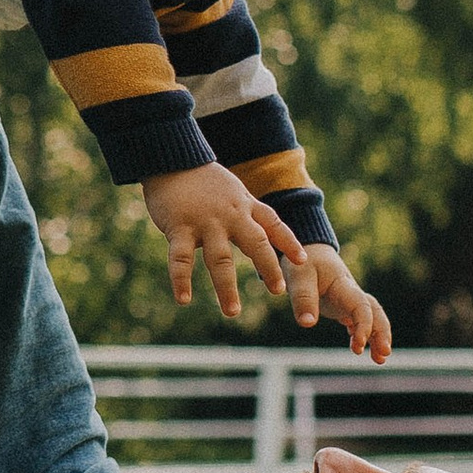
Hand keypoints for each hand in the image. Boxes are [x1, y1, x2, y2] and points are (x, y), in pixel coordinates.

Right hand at [142, 163, 307, 319]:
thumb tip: (261, 238)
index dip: (288, 241)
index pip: (273, 223)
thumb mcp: (232, 192)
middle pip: (255, 243)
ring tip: (232, 312)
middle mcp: (230, 214)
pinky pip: (181, 258)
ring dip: (226, 287)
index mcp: (243, 205)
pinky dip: (181, 280)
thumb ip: (246, 213)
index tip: (302, 260)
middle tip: (278, 291)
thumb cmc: (202, 181)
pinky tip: (183, 300)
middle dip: (268, 267)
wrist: (170, 160)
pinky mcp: (179, 227)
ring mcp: (205, 222)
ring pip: (220, 259)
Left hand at [299, 244, 393, 364]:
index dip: (364, 326)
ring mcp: (349, 299)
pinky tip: (359, 349)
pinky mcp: (343, 305)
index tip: (358, 346)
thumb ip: (303, 299)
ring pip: (371, 317)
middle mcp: (351, 293)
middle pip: (375, 312)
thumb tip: (308, 324)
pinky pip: (359, 320)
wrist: (308, 250)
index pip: (361, 306)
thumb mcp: (298, 277)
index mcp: (344, 285)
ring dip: (377, 336)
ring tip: (379, 359)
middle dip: (381, 332)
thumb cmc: (302, 262)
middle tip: (384, 354)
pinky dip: (363, 334)